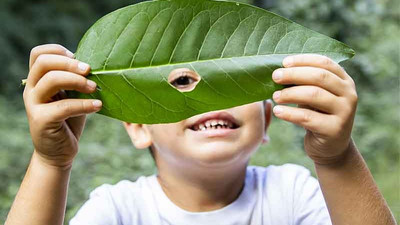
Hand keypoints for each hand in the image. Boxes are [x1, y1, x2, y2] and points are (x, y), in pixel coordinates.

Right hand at [23, 44, 101, 167]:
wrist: (59, 152)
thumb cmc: (69, 121)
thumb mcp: (72, 97)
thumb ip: (76, 82)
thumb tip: (96, 66)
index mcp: (38, 81)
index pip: (38, 54)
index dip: (58, 50)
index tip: (78, 57)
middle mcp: (32, 90)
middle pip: (44, 63)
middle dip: (70, 63)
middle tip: (90, 70)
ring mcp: (34, 105)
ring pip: (51, 80)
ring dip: (77, 81)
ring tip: (94, 88)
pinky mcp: (41, 120)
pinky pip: (64, 106)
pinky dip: (84, 104)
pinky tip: (98, 106)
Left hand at [272, 54, 357, 164]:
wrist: (331, 147)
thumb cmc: (318, 115)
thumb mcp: (315, 96)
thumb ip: (304, 82)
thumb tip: (279, 71)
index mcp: (345, 81)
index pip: (325, 63)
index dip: (303, 60)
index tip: (284, 62)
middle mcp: (349, 94)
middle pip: (319, 77)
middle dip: (294, 74)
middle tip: (275, 77)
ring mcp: (345, 112)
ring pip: (314, 95)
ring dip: (290, 93)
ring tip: (274, 96)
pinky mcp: (334, 130)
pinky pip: (307, 118)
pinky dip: (289, 113)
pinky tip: (277, 111)